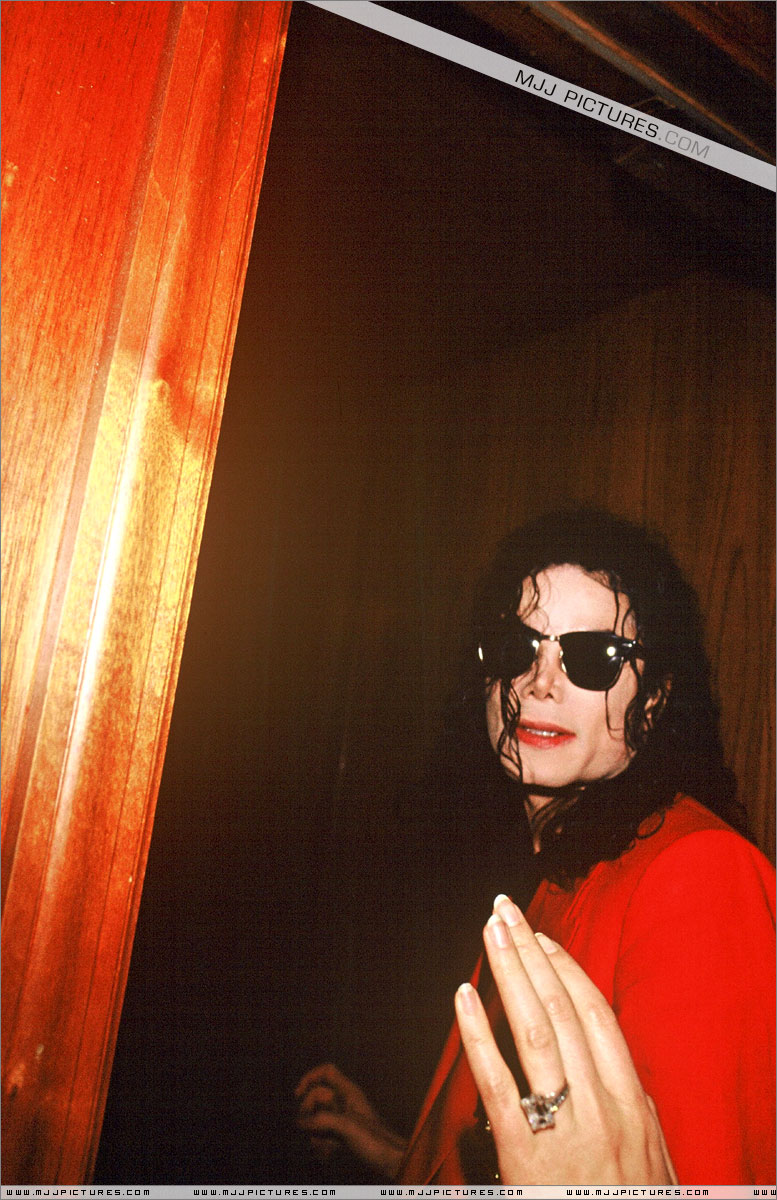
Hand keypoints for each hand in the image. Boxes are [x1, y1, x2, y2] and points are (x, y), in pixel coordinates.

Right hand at [294, 1062, 407, 1179]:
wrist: (393, 1163)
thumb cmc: (376, 1141)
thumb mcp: (347, 1126)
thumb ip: (322, 1120)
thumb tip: (301, 1122)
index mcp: (349, 1092)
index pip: (327, 1072)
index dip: (310, 1078)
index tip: (298, 1094)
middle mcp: (346, 1103)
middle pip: (317, 1098)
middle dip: (308, 1113)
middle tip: (306, 1129)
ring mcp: (345, 1120)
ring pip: (319, 1119)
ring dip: (314, 1133)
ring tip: (319, 1148)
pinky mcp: (345, 1137)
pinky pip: (325, 1136)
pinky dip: (321, 1145)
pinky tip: (324, 1156)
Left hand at [455, 895, 676, 1184]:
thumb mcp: (649, 1161)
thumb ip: (631, 1110)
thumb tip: (617, 1065)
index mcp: (633, 1102)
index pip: (596, 1014)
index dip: (566, 969)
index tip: (541, 936)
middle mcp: (603, 1106)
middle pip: (563, 1009)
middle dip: (531, 953)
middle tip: (504, 910)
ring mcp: (565, 1129)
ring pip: (534, 1031)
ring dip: (510, 973)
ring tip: (490, 931)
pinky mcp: (525, 1155)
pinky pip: (498, 1083)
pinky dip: (479, 1034)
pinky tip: (464, 996)